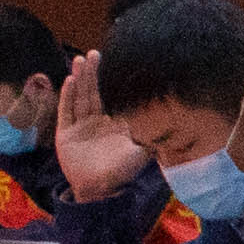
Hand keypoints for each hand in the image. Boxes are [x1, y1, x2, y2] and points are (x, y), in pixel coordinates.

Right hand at [48, 52, 150, 203]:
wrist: (100, 190)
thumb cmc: (122, 172)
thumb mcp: (143, 151)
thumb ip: (155, 136)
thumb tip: (177, 122)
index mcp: (114, 121)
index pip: (111, 95)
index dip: (110, 79)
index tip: (114, 60)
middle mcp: (96, 120)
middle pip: (93, 91)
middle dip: (93, 73)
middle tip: (93, 53)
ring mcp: (80, 126)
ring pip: (79, 97)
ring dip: (79, 79)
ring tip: (79, 61)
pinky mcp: (66, 133)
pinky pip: (66, 111)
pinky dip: (67, 96)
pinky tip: (69, 81)